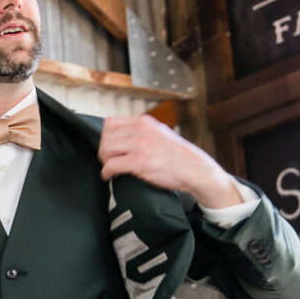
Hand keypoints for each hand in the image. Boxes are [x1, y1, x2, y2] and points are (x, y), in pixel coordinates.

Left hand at [98, 115, 241, 207]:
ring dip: (104, 161)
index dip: (106, 137)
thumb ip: (142, 132)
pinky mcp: (139, 161)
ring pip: (106, 149)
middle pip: (105, 136)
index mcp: (144, 122)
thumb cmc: (179, 156)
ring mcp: (140, 145)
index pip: (110, 122)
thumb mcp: (160, 133)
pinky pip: (111, 165)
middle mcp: (140, 130)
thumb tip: (123, 136)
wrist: (195, 169)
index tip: (109, 148)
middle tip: (108, 160)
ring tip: (110, 168)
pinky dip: (106, 173)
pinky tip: (110, 176)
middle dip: (104, 150)